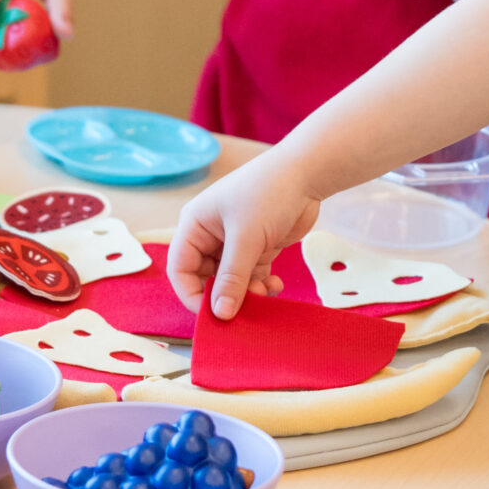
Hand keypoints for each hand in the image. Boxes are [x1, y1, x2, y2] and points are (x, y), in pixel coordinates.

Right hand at [167, 152, 322, 320]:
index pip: (181, 269)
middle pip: (206, 278)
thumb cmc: (268, 193)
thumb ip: (231, 278)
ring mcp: (235, 242)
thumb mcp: (246, 238)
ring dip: (247, 293)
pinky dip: (261, 285)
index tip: (213, 315)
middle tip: (244, 309)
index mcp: (195, 225)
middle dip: (224, 295)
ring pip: (232, 281)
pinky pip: (252, 275)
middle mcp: (211, 234)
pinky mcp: (258, 246)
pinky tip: (275, 286)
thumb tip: (220, 314)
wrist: (308, 173)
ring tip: (265, 294)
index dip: (192, 294)